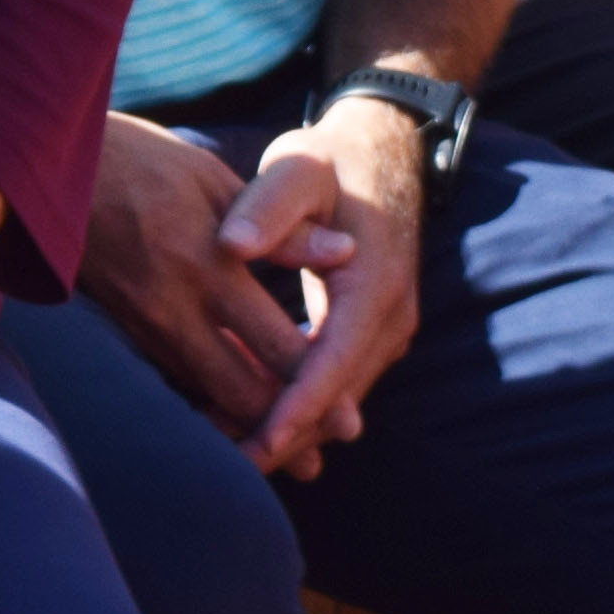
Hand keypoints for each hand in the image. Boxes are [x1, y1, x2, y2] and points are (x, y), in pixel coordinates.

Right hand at [71, 111, 326, 443]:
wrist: (41, 169)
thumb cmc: (140, 162)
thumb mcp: (214, 179)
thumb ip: (281, 229)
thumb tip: (346, 252)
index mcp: (210, 266)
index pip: (276, 347)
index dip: (317, 390)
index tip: (350, 421)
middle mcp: (176, 307)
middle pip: (240, 393)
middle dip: (281, 431)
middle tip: (318, 460)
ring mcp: (146, 324)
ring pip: (204, 397)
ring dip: (244, 427)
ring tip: (285, 455)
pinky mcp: (127, 328)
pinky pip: (177, 380)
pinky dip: (209, 403)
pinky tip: (233, 415)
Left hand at [232, 96, 429, 477]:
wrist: (386, 150)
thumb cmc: (334, 160)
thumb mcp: (299, 170)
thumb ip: (268, 208)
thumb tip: (233, 246)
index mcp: (373, 286)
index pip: (333, 364)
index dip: (296, 408)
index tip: (257, 440)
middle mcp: (388, 319)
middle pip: (337, 398)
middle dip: (286, 434)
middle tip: (225, 464)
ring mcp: (385, 329)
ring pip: (337, 398)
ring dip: (290, 426)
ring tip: (226, 451)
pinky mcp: (370, 330)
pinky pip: (336, 380)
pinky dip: (298, 403)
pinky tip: (249, 416)